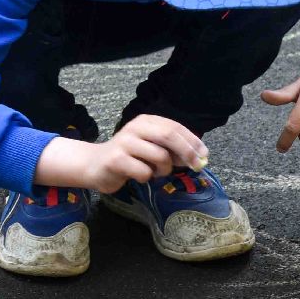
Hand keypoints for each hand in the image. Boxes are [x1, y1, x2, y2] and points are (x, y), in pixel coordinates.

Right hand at [33, 116, 205, 192]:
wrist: (94, 165)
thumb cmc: (128, 157)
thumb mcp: (151, 147)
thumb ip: (171, 148)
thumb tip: (199, 156)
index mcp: (146, 121)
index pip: (175, 127)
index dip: (193, 141)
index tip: (205, 155)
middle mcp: (135, 127)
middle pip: (169, 136)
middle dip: (187, 153)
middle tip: (196, 167)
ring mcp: (124, 142)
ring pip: (160, 156)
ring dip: (164, 169)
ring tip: (154, 172)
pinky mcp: (116, 160)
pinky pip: (144, 172)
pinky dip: (147, 178)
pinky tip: (138, 176)